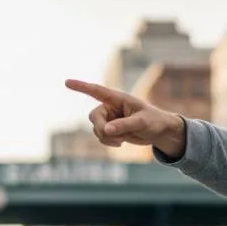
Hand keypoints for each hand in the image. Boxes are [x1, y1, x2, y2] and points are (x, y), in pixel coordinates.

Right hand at [65, 79, 186, 158]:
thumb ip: (124, 125)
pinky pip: (101, 137)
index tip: (66, 82)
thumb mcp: (141, 123)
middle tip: (114, 138)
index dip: (81, 86)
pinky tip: (121, 143)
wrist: (159, 132)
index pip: (96, 91)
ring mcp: (110, 119)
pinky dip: (108, 142)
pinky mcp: (111, 130)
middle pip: (94, 117)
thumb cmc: (154, 121)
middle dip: (101, 129)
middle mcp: (111, 107)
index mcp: (118, 99)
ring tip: (121, 141)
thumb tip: (106, 130)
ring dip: (106, 138)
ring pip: (96, 129)